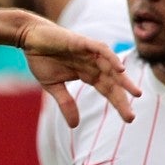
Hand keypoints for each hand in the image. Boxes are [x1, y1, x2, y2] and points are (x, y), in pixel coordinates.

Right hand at [18, 18, 139, 125]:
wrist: (28, 37)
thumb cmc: (41, 58)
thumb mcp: (53, 87)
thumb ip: (65, 103)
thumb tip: (74, 126)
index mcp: (88, 74)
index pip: (107, 90)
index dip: (118, 103)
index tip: (129, 118)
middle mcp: (92, 64)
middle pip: (113, 82)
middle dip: (123, 98)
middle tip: (131, 117)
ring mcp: (89, 53)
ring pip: (111, 67)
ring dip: (124, 80)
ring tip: (135, 93)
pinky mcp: (83, 42)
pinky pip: (101, 49)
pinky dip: (111, 58)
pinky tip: (120, 69)